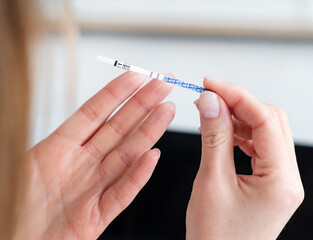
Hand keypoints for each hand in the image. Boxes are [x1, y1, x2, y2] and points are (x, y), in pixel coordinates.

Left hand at [15, 72, 174, 238]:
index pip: (94, 113)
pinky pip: (122, 193)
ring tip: (167, 110)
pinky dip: (138, 176)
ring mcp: (91, 189)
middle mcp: (81, 165)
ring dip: (149, 132)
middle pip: (118, 129)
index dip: (116, 93)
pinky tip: (153, 156)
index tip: (136, 75)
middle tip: (164, 84)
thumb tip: (74, 112)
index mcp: (58, 149)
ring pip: (126, 156)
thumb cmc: (12, 209)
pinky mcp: (96, 217)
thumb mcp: (19, 163)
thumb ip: (46, 138)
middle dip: (143, 104)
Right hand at [186, 77, 303, 239]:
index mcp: (281, 181)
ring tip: (210, 111)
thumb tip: (210, 101)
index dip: (237, 96)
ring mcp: (281, 180)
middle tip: (209, 95)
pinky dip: (240, 133)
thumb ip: (214, 137)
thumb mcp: (211, 182)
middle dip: (239, 103)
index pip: (265, 121)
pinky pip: (259, 146)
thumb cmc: (215, 238)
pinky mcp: (270, 181)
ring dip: (238, 117)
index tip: (211, 84)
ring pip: (265, 132)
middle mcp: (288, 179)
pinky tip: (221, 129)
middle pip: (271, 122)